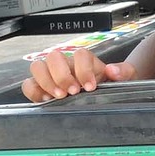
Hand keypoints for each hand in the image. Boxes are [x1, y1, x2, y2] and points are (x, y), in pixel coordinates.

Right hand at [21, 49, 136, 102]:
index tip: (90, 86)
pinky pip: (29, 85)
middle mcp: (66, 64)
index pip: (79, 54)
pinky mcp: (41, 88)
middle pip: (54, 56)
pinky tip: (46, 101)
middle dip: (62, 75)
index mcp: (85, 60)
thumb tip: (113, 70)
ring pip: (38, 67)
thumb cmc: (112, 84)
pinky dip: (34, 91)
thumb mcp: (125, 77)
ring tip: (60, 96)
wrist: (106, 94)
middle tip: (73, 92)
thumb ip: (123, 71)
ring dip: (47, 81)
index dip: (83, 70)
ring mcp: (51, 75)